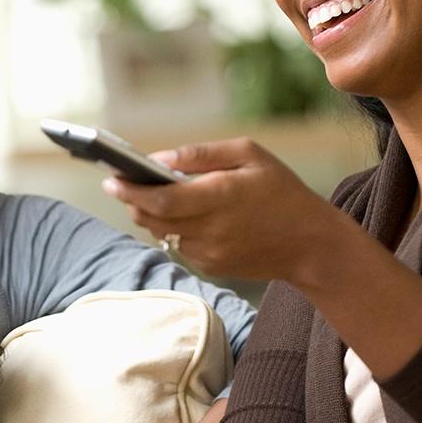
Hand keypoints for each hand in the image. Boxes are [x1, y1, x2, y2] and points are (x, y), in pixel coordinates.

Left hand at [104, 139, 349, 283]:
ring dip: (152, 215)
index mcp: (221, 197)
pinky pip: (180, 245)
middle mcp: (212, 230)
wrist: (310, 244)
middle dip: (133, 202)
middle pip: (153, 219)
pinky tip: (185, 214)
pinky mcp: (212, 267)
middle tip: (122, 184)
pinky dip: (174, 228)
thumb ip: (201, 155)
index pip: (161, 199)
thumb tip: (157, 160)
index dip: (131, 191)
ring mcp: (210, 253)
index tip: (111, 179)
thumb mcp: (249, 155)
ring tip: (151, 195)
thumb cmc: (281, 191)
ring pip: (163, 233)